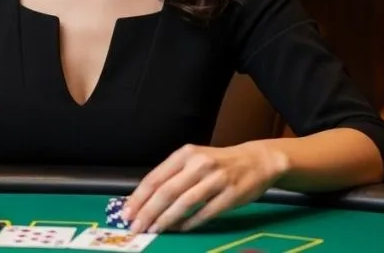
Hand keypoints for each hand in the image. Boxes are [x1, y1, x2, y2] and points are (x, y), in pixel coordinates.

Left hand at [123, 142, 288, 232]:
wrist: (256, 160)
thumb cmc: (218, 163)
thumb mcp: (193, 160)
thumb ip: (172, 176)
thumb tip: (144, 199)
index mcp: (185, 154)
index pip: (156, 177)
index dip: (139, 197)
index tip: (127, 212)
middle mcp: (199, 164)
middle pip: (167, 191)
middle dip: (148, 211)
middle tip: (136, 226)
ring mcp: (216, 179)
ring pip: (184, 202)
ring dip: (166, 219)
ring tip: (153, 230)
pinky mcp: (231, 194)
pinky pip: (206, 212)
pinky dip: (190, 222)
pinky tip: (180, 229)